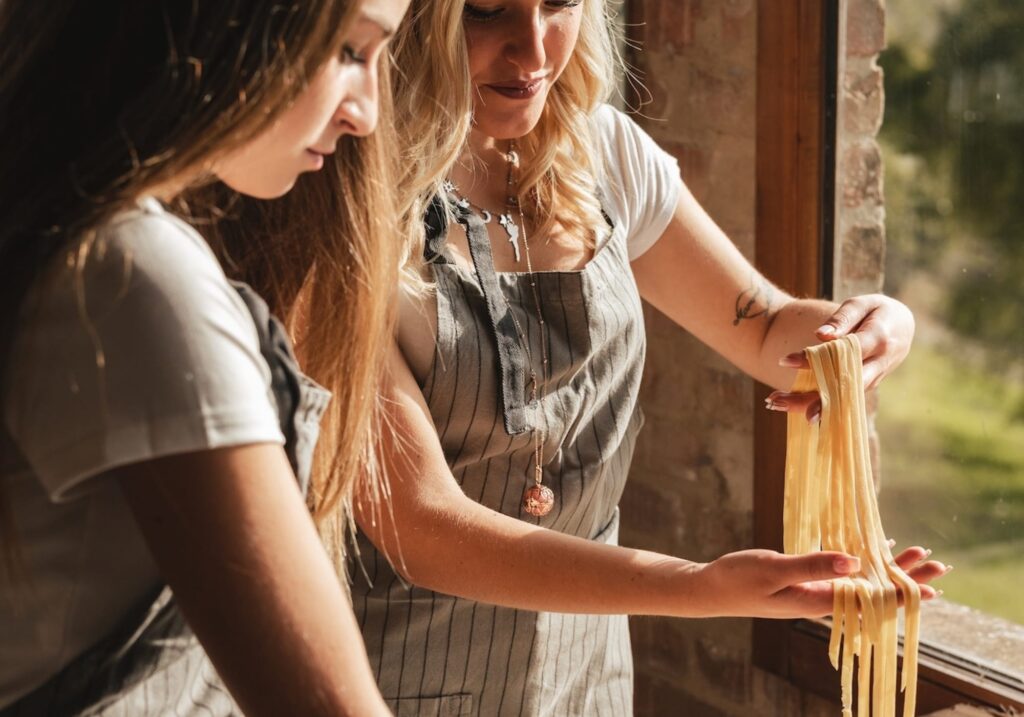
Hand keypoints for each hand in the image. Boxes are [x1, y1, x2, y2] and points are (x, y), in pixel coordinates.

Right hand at [695, 545, 945, 618]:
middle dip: (906, 578)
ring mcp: (813, 591)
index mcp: (817, 601)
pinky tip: (872, 552)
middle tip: (937, 565)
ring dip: (888, 568)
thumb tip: (855, 563)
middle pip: (874, 591)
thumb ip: (813, 565)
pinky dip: (862, 562)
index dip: (902, 592)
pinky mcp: (803, 581)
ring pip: (861, 581)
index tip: (930, 585)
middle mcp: (821, 600)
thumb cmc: (738, 579)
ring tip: (915, 554)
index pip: (871, 600)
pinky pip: (842, 574)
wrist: (710, 589)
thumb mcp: (774, 569)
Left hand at [767, 294, 915, 420]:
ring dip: (807, 403)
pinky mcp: (866, 386)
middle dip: (811, 397)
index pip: (843, 352)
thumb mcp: (863, 304)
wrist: (904, 326)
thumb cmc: (878, 311)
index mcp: (879, 339)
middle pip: (843, 386)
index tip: (785, 361)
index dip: (815, 359)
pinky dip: (819, 404)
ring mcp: (873, 379)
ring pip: (841, 397)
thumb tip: (821, 334)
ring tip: (774, 403)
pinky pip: (843, 399)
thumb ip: (843, 318)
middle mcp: (878, 364)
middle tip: (777, 401)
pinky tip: (792, 408)